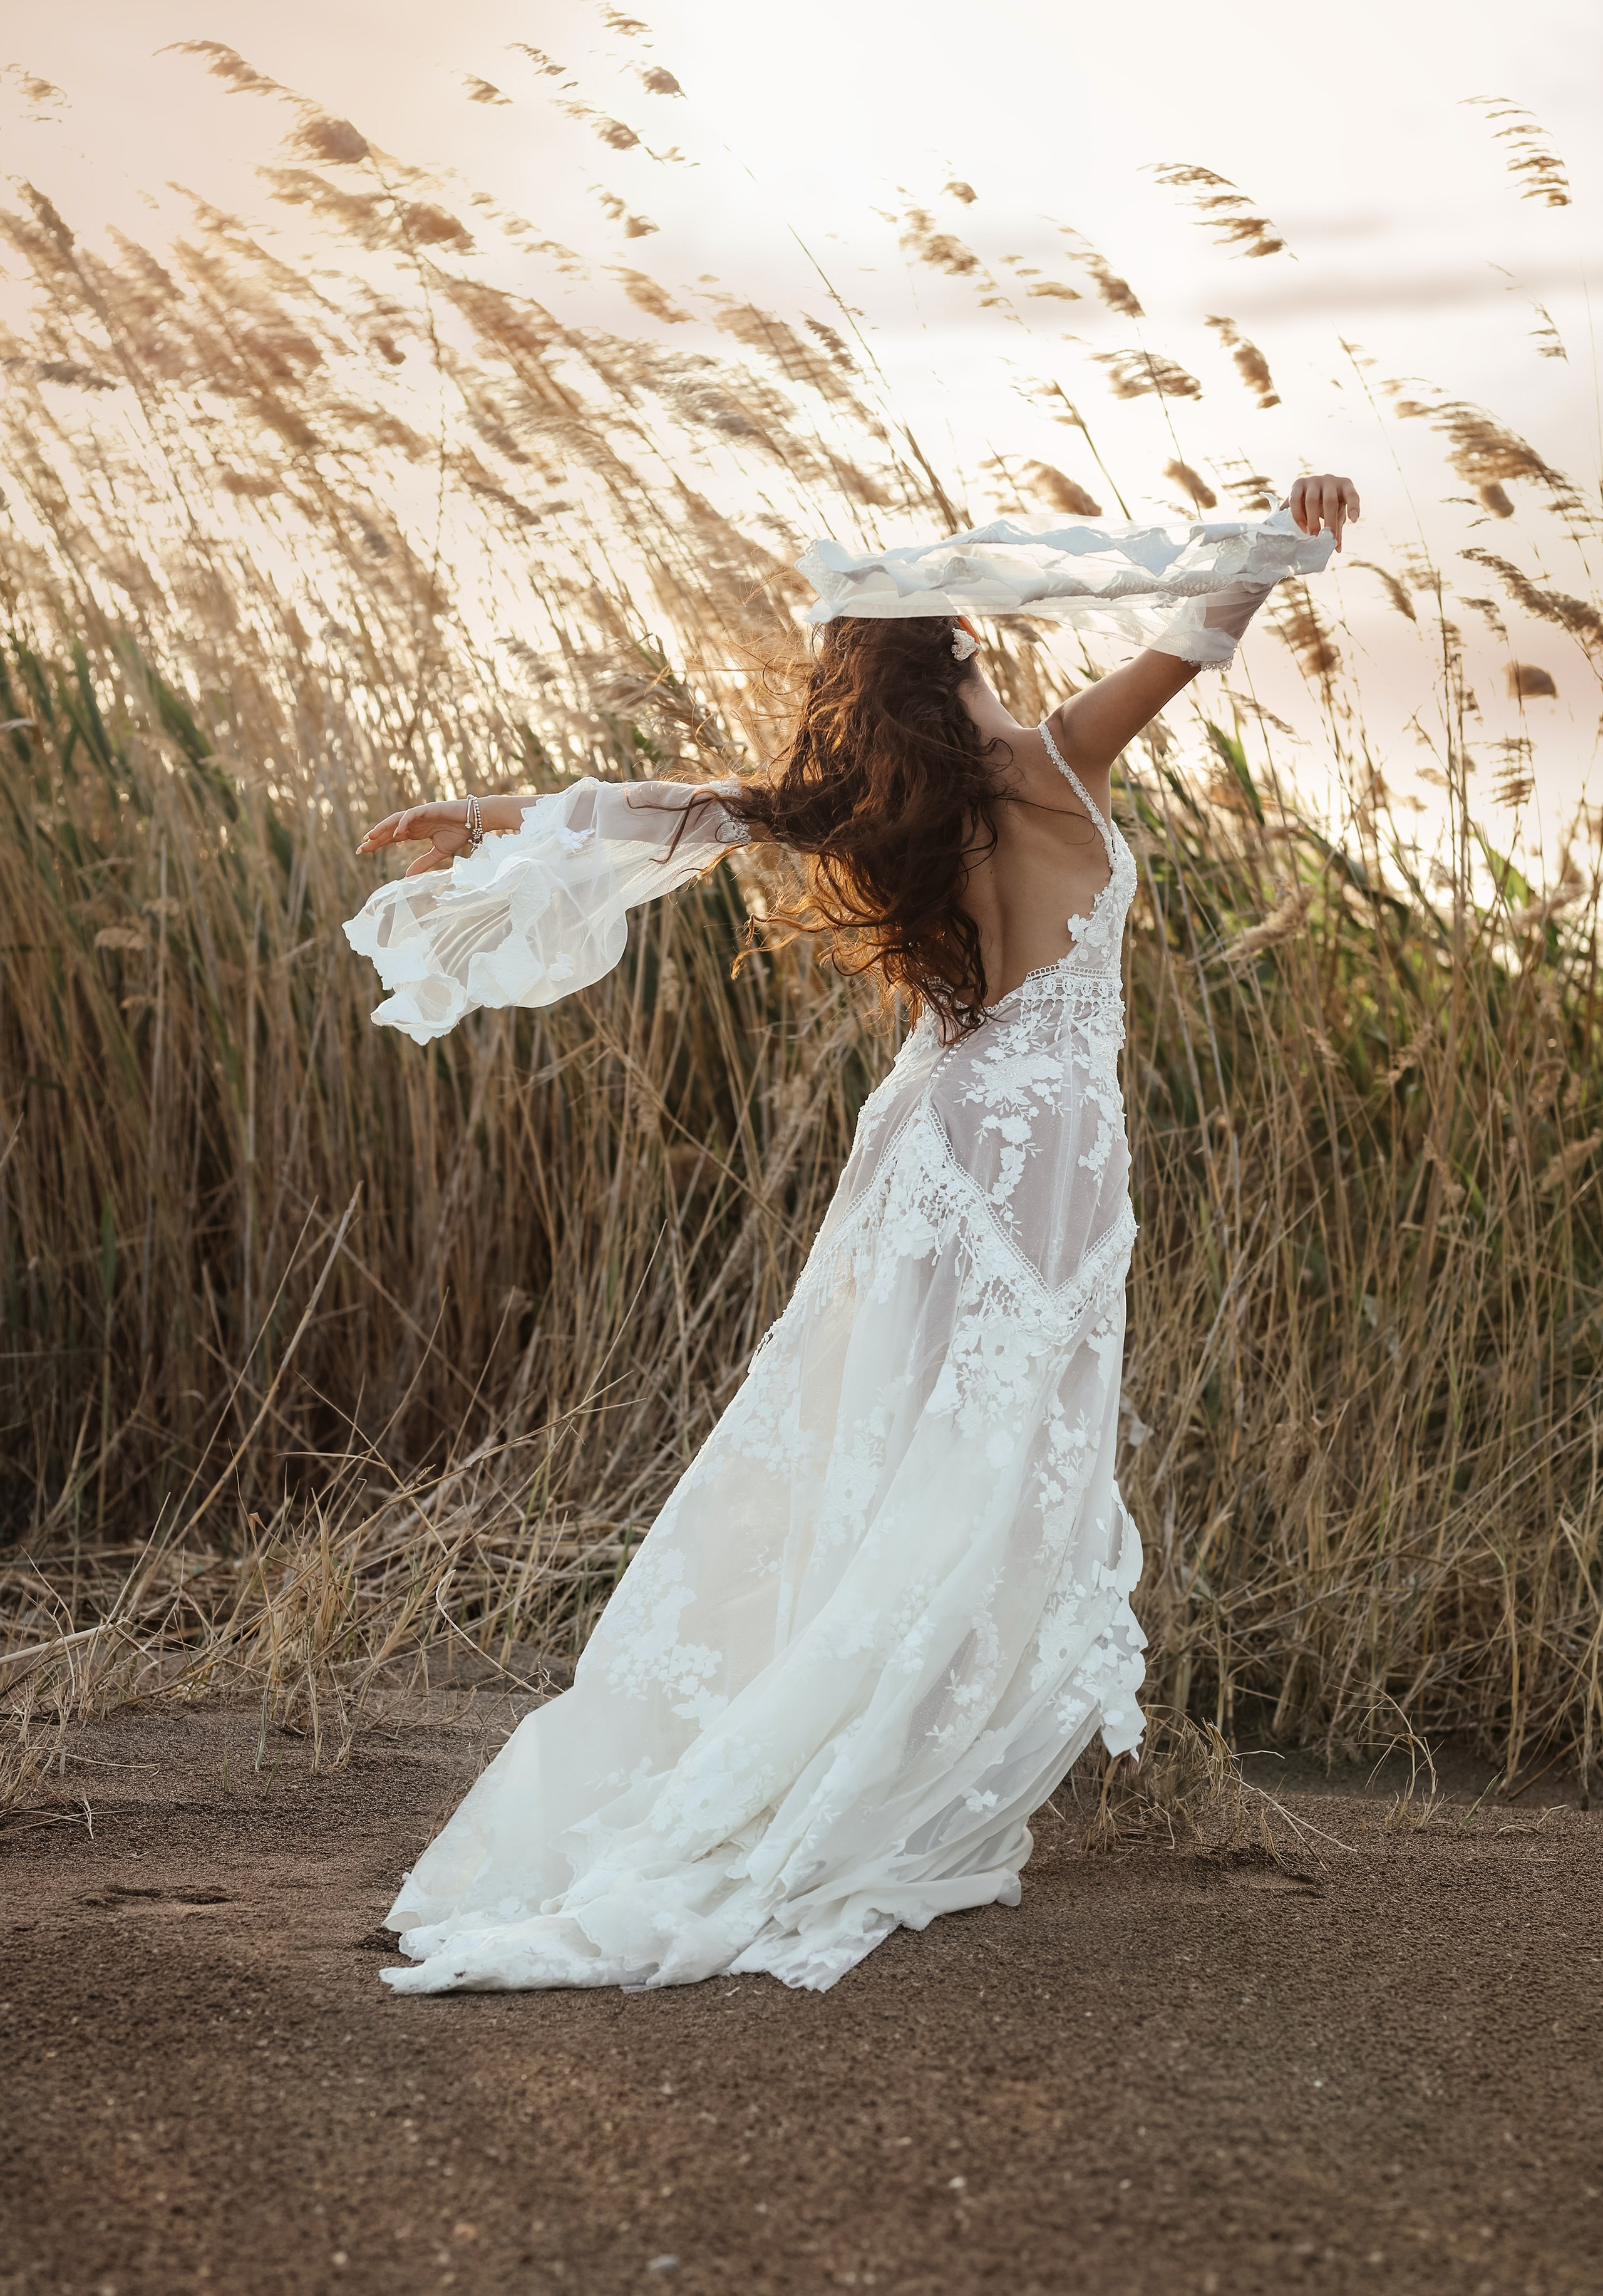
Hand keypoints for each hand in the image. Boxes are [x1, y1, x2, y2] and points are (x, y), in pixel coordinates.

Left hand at [357, 796, 522, 876]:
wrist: (476, 822)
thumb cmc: (460, 833)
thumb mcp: (439, 853)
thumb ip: (423, 862)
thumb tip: (407, 877)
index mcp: (415, 831)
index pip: (391, 837)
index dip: (377, 843)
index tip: (363, 851)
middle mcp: (414, 822)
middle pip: (389, 829)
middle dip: (375, 838)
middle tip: (360, 849)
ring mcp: (420, 814)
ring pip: (396, 820)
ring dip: (383, 828)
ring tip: (370, 837)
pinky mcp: (428, 809)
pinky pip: (412, 814)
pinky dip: (403, 823)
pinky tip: (396, 833)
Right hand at [1286, 473, 1359, 552]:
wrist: (1307, 493)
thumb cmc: (1327, 505)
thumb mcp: (1335, 514)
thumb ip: (1337, 529)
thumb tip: (1338, 549)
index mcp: (1344, 485)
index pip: (1352, 494)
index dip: (1354, 506)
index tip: (1354, 520)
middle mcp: (1330, 480)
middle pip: (1330, 501)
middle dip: (1329, 521)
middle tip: (1326, 538)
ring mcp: (1313, 480)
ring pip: (1311, 500)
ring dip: (1312, 520)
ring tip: (1313, 535)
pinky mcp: (1298, 483)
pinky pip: (1295, 499)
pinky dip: (1298, 514)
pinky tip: (1302, 527)